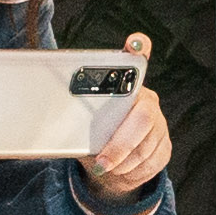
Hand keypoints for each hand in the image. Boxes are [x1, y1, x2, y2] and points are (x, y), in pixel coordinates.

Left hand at [82, 34, 172, 199]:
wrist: (112, 167)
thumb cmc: (94, 139)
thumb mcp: (82, 127)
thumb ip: (76, 119)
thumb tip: (50, 117)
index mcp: (126, 89)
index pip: (135, 62)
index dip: (138, 49)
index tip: (135, 41)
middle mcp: (148, 101)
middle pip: (142, 119)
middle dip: (120, 146)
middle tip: (102, 163)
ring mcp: (160, 125)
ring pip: (145, 148)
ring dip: (122, 164)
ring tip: (106, 168)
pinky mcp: (166, 147)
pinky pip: (151, 163)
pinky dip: (132, 173)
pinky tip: (120, 171)